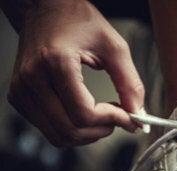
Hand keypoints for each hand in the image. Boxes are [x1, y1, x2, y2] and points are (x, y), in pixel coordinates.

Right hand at [6, 0, 143, 145]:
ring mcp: (21, 91)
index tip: (130, 117)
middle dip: (101, 130)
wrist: (44, 9)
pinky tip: (87, 111)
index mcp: (54, 63)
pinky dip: (73, 128)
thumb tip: (139, 114)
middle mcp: (32, 79)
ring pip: (59, 136)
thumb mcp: (114, 47)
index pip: (84, 114)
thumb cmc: (75, 20)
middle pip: (70, 130)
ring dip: (88, 133)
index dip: (113, 121)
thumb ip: (130, 83)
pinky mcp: (19, 98)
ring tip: (104, 114)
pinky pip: (49, 129)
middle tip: (119, 117)